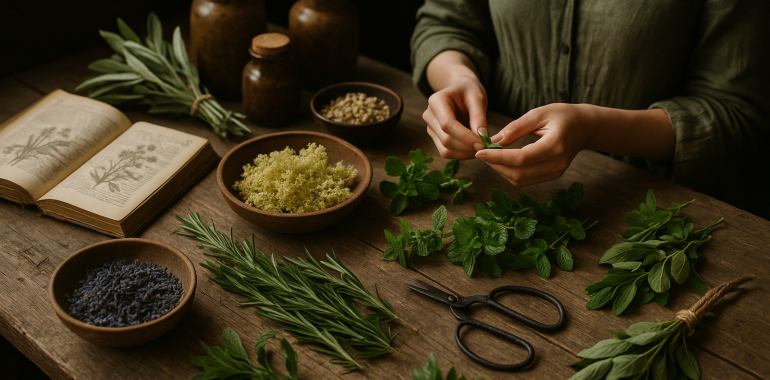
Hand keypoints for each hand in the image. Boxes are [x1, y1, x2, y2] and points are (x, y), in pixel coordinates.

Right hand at [423, 50, 487, 159]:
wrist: (461, 90)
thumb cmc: (469, 91)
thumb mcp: (478, 98)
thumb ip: (479, 117)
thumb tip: (482, 137)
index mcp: (436, 101)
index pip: (447, 124)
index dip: (464, 137)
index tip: (482, 143)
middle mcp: (429, 116)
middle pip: (446, 139)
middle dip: (467, 147)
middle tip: (486, 147)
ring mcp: (430, 128)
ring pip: (445, 149)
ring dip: (465, 153)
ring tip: (481, 147)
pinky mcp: (435, 138)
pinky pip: (446, 152)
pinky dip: (461, 154)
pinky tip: (473, 148)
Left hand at [475, 103, 593, 186]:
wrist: (585, 127)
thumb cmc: (562, 115)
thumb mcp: (538, 113)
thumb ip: (515, 127)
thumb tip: (493, 141)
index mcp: (555, 144)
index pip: (521, 158)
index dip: (498, 157)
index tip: (480, 152)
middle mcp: (557, 163)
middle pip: (519, 173)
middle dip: (496, 165)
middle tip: (482, 153)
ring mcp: (556, 172)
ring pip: (521, 180)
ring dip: (501, 171)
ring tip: (491, 156)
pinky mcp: (553, 176)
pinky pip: (526, 180)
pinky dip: (511, 173)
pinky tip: (503, 161)